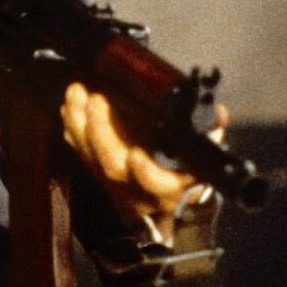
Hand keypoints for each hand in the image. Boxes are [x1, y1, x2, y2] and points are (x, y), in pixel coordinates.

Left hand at [61, 82, 222, 233]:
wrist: (176, 192)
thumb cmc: (192, 167)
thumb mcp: (207, 151)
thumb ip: (210, 132)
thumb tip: (217, 114)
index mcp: (173, 184)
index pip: (158, 184)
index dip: (146, 173)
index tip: (136, 154)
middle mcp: (142, 190)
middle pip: (113, 167)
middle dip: (101, 131)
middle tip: (95, 98)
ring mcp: (117, 186)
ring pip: (92, 160)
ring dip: (79, 124)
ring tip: (76, 94)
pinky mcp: (100, 178)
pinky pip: (81, 155)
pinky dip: (73, 129)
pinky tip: (69, 107)